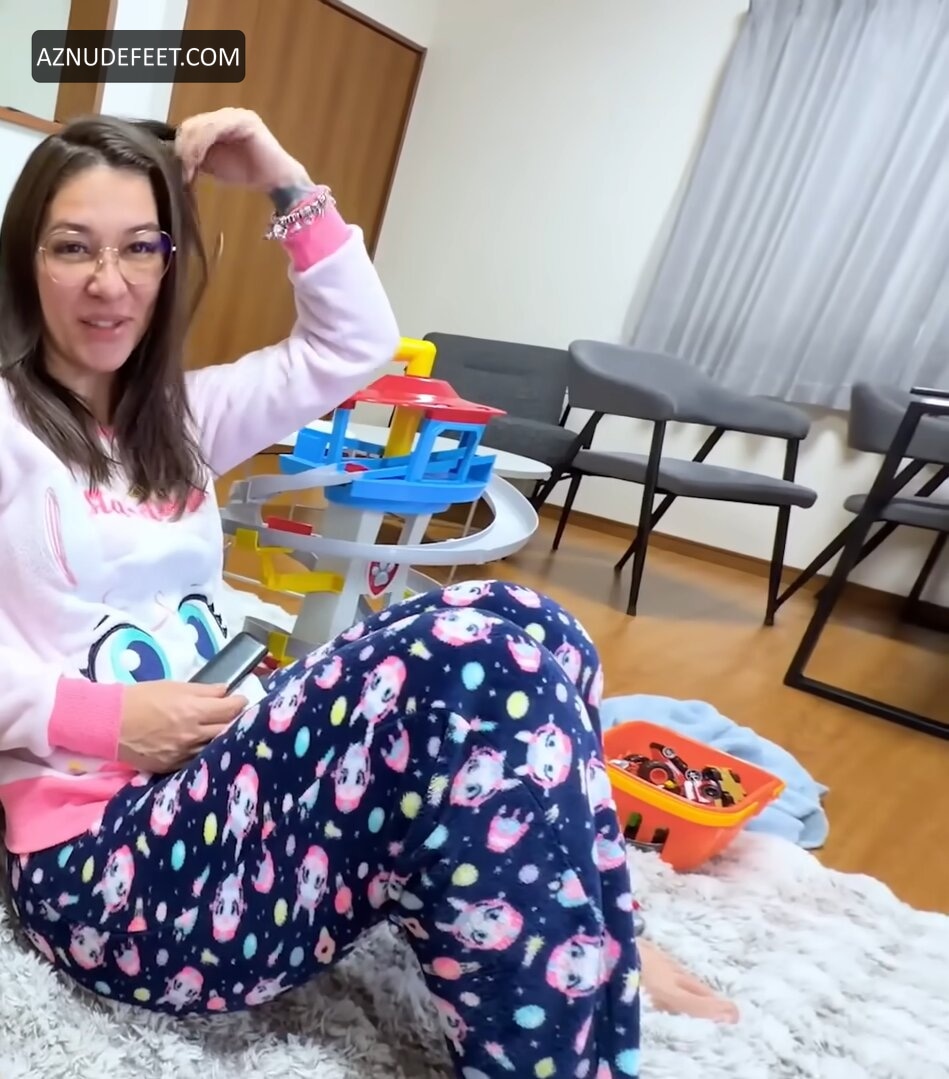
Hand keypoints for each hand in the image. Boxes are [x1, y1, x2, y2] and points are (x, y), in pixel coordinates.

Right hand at [117, 681, 247, 773]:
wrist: (109, 723)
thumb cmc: (141, 698)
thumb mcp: (173, 686)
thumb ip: (203, 690)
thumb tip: (225, 690)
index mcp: (193, 711)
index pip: (230, 709)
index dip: (240, 703)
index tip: (241, 699)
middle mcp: (192, 735)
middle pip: (227, 729)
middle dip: (235, 720)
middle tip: (236, 715)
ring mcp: (183, 753)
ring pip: (215, 747)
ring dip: (222, 738)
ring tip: (222, 730)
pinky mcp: (172, 766)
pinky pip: (196, 760)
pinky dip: (203, 752)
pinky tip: (204, 746)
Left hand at [174, 107, 309, 190]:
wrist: (275, 179)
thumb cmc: (248, 173)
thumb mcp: (213, 165)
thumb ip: (196, 157)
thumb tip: (174, 160)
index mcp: (216, 122)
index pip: (189, 128)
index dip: (180, 148)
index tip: (177, 170)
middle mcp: (224, 114)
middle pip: (192, 125)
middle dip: (183, 149)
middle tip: (183, 171)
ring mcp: (234, 115)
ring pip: (201, 126)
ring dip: (191, 149)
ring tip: (190, 168)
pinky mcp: (244, 120)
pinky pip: (215, 128)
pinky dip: (204, 144)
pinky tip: (200, 160)